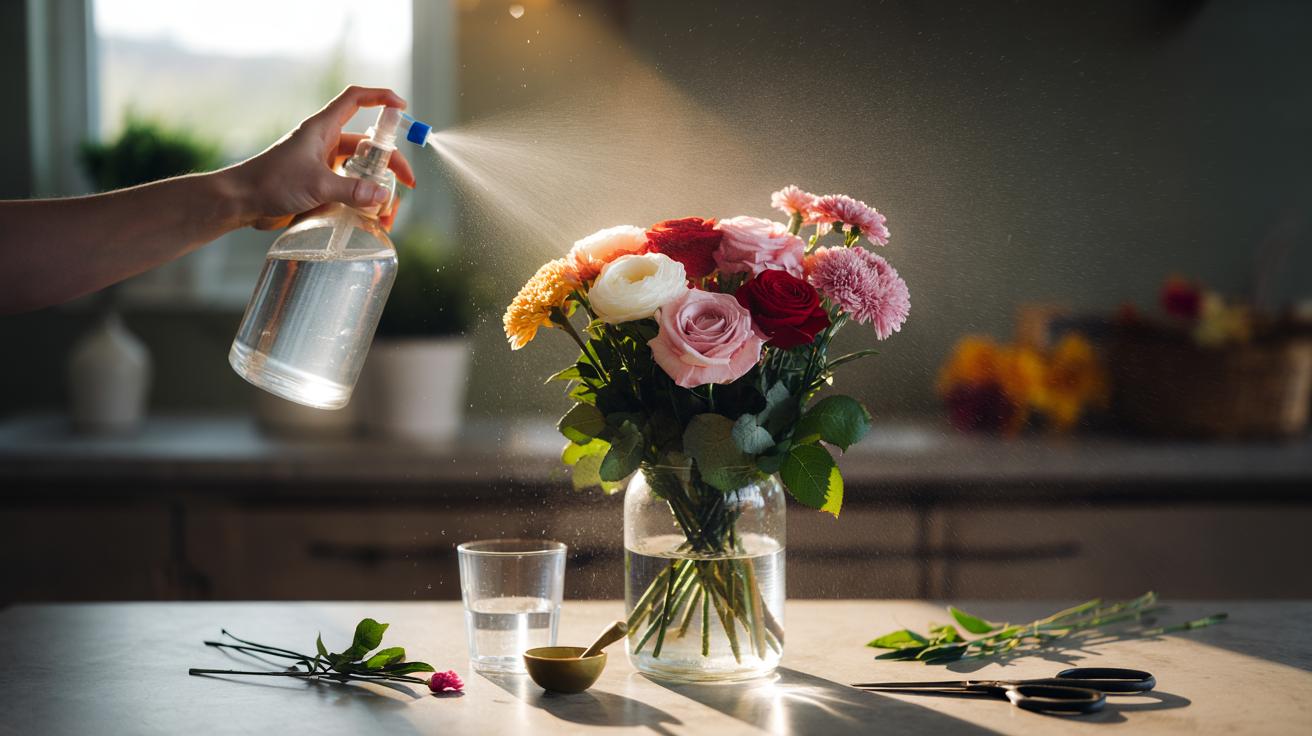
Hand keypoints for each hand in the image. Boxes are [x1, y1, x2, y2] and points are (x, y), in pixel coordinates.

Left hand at [228, 86, 417, 230]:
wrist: (242, 201)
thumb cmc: (271, 181)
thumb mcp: (317, 185)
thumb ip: (352, 190)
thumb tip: (382, 196)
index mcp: (323, 129)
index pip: (355, 100)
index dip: (380, 98)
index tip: (402, 107)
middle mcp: (325, 144)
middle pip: (368, 145)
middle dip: (391, 162)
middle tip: (407, 182)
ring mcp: (323, 166)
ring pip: (361, 171)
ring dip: (377, 188)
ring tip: (387, 211)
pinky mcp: (320, 186)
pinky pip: (349, 190)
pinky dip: (362, 202)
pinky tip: (370, 218)